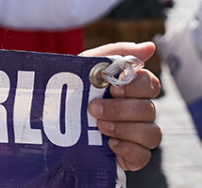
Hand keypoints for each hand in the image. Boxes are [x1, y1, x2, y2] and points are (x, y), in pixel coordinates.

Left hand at [81, 41, 162, 171]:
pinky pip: (144, 155)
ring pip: (151, 134)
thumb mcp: (86, 66)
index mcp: (131, 89)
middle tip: (94, 108)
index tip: (113, 87)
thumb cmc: (72, 89)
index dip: (136, 86)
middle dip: (121, 109)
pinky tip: (110, 144)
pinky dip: (128, 149)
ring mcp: (137, 134)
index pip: (151, 84)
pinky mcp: (132, 155)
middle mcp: (139, 111)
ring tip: (99, 126)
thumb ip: (115, 53)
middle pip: (149, 109)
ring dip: (125, 129)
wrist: (49, 120)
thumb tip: (150, 46)